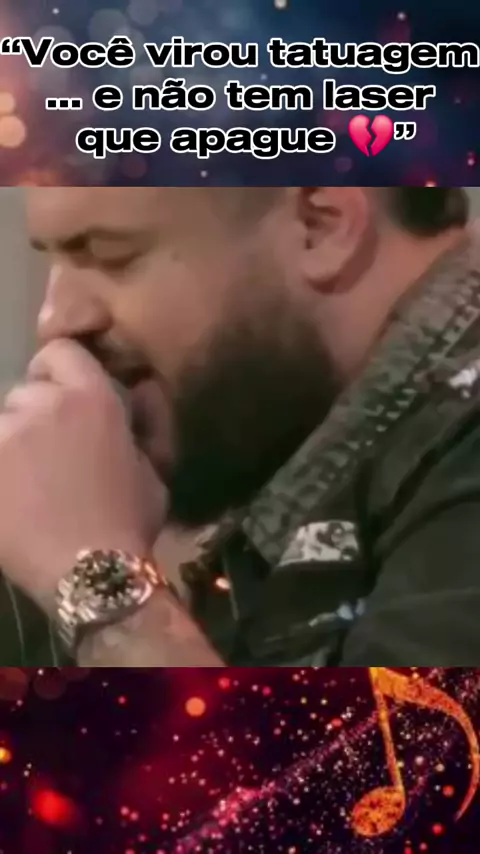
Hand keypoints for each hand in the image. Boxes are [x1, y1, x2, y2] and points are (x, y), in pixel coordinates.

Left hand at [0, 339, 166, 612]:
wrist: (90, 571)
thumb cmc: (130, 519)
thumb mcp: (155, 466)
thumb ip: (146, 418)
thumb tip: (142, 382)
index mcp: (92, 397)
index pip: (59, 351)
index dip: (59, 371)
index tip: (62, 400)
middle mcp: (44, 404)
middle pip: (26, 391)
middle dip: (36, 414)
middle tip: (49, 454)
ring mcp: (5, 434)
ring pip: (3, 423)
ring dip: (13, 442)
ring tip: (26, 481)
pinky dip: (3, 469)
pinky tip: (13, 494)